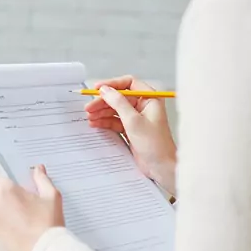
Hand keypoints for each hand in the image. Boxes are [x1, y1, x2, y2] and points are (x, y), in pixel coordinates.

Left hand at [0, 165, 64, 250]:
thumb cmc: (48, 222)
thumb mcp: (51, 196)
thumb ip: (42, 179)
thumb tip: (38, 169)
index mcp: (4, 191)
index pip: (5, 180)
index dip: (16, 185)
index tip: (28, 191)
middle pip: (2, 195)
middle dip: (13, 198)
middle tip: (31, 206)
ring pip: (1, 210)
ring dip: (10, 211)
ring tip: (29, 220)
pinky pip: (2, 223)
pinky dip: (10, 224)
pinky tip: (24, 229)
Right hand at [84, 76, 177, 194]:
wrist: (161, 167)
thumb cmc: (155, 145)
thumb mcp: (133, 121)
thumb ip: (118, 103)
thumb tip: (106, 90)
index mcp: (150, 99)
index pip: (128, 83)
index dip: (112, 84)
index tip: (98, 88)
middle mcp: (143, 106)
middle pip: (118, 97)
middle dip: (103, 102)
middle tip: (89, 107)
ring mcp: (137, 118)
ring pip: (115, 109)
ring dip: (101, 112)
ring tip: (90, 117)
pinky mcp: (131, 129)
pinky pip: (115, 121)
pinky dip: (105, 121)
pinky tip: (95, 123)